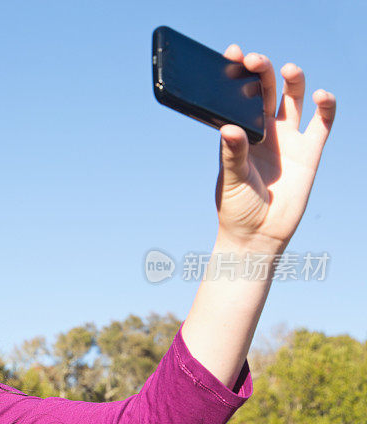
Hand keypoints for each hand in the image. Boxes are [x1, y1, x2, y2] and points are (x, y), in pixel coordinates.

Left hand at [214, 44, 336, 252]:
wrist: (257, 235)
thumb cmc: (236, 208)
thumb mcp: (230, 179)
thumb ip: (232, 154)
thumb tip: (229, 129)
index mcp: (239, 134)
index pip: (237, 98)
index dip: (237, 76)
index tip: (232, 55)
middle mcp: (263, 132)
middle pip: (265, 93)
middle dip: (262, 73)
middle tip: (256, 59)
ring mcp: (287, 140)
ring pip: (294, 101)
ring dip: (293, 82)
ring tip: (290, 70)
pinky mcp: (310, 152)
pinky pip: (322, 124)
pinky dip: (326, 108)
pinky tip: (323, 95)